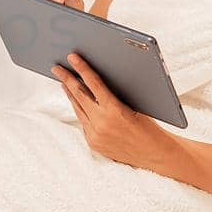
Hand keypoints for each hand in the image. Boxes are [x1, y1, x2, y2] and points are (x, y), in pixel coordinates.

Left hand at [52, 52, 164, 168]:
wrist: (153, 153)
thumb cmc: (148, 126)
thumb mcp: (135, 105)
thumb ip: (115, 94)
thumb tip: (97, 78)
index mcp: (114, 110)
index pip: (93, 83)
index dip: (81, 68)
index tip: (71, 58)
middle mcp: (101, 123)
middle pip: (79, 95)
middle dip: (66, 79)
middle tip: (57, 68)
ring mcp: (95, 134)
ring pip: (78, 108)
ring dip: (70, 94)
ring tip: (63, 82)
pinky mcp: (93, 143)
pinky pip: (83, 122)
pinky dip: (80, 110)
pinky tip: (76, 102)